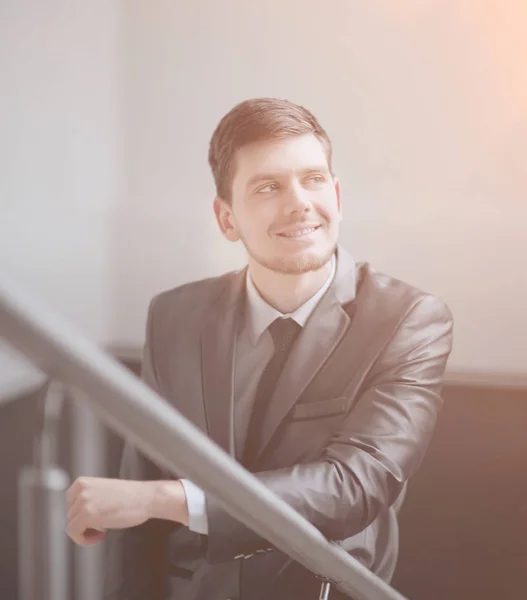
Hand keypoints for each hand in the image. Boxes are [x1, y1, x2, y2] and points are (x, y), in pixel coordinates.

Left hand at [66, 477, 188, 545]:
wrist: (146, 498)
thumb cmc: (130, 497)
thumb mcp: (103, 492)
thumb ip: (88, 498)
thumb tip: (75, 515)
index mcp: (82, 482)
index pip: (69, 504)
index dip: (80, 515)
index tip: (92, 520)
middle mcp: (81, 490)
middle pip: (70, 516)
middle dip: (84, 524)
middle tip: (101, 527)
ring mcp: (83, 501)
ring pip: (72, 526)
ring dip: (86, 532)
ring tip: (103, 531)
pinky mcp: (87, 514)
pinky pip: (74, 533)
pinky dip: (85, 539)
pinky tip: (101, 536)